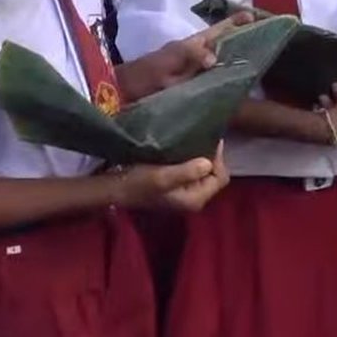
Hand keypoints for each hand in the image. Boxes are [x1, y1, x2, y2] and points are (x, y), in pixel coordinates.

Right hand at [114, 142, 229, 211]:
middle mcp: (194, 198)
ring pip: (204, 171)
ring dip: (199, 156)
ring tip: (192, 140)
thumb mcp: (162, 176)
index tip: (206, 139)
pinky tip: (182, 148)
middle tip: (199, 138)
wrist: (115, 189)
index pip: (220, 177)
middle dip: (210, 156)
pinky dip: (190, 159)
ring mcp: (185, 193)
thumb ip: (187, 172)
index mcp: (195, 199)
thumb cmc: (138, 183)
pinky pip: (192, 170)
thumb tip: (208, 162)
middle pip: (214, 174)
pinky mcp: (177, 185)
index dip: (217, 158)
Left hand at [116, 12, 254, 99]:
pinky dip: (224, 79)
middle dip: (242, 40)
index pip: (218, 31)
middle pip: (222, 44)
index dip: (236, 23)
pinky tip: (234, 87)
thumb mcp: (163, 66)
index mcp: (190, 46)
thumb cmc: (141, 78)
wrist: (119, 96)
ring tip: (257, 63)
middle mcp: (193, 56)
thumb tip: (215, 57)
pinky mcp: (188, 88)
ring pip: (218, 61)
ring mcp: (190, 72)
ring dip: (235, 59)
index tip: (255, 17)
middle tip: (266, 41)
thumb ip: (188, 57)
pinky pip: (211, 79)